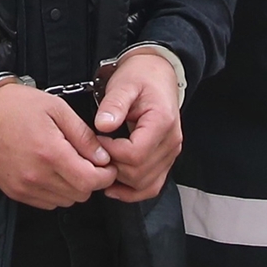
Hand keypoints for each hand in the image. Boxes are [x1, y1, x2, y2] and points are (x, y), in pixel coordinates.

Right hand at [0, 84, 117, 209]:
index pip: (90, 181)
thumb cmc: (18, 106)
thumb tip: (103, 158)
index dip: (106, 175)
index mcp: (50, 153)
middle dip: (91, 180)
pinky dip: (56, 192)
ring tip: (68, 165)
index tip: (107, 165)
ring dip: (73, 187)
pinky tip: (52, 172)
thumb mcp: (57, 109)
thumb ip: (83, 135)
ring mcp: (24, 187)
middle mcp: (37, 176)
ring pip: (65, 201)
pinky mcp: (15, 192)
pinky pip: (48, 203)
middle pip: (80, 194)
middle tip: (89, 162)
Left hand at [94, 53, 181, 202]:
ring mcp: (170, 154)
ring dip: (120, 181)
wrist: (157, 74)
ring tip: (102, 166)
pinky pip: (151, 186)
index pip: (136, 154)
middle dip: (113, 167)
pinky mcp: (165, 160)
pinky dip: (132, 191)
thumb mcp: (124, 84)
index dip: (111, 153)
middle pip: (139, 173)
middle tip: (96, 153)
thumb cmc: (140, 77)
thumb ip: (113, 104)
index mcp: (162, 122)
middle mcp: (171, 142)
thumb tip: (103, 125)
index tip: (97, 140)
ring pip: (145, 184)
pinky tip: (114, 186)